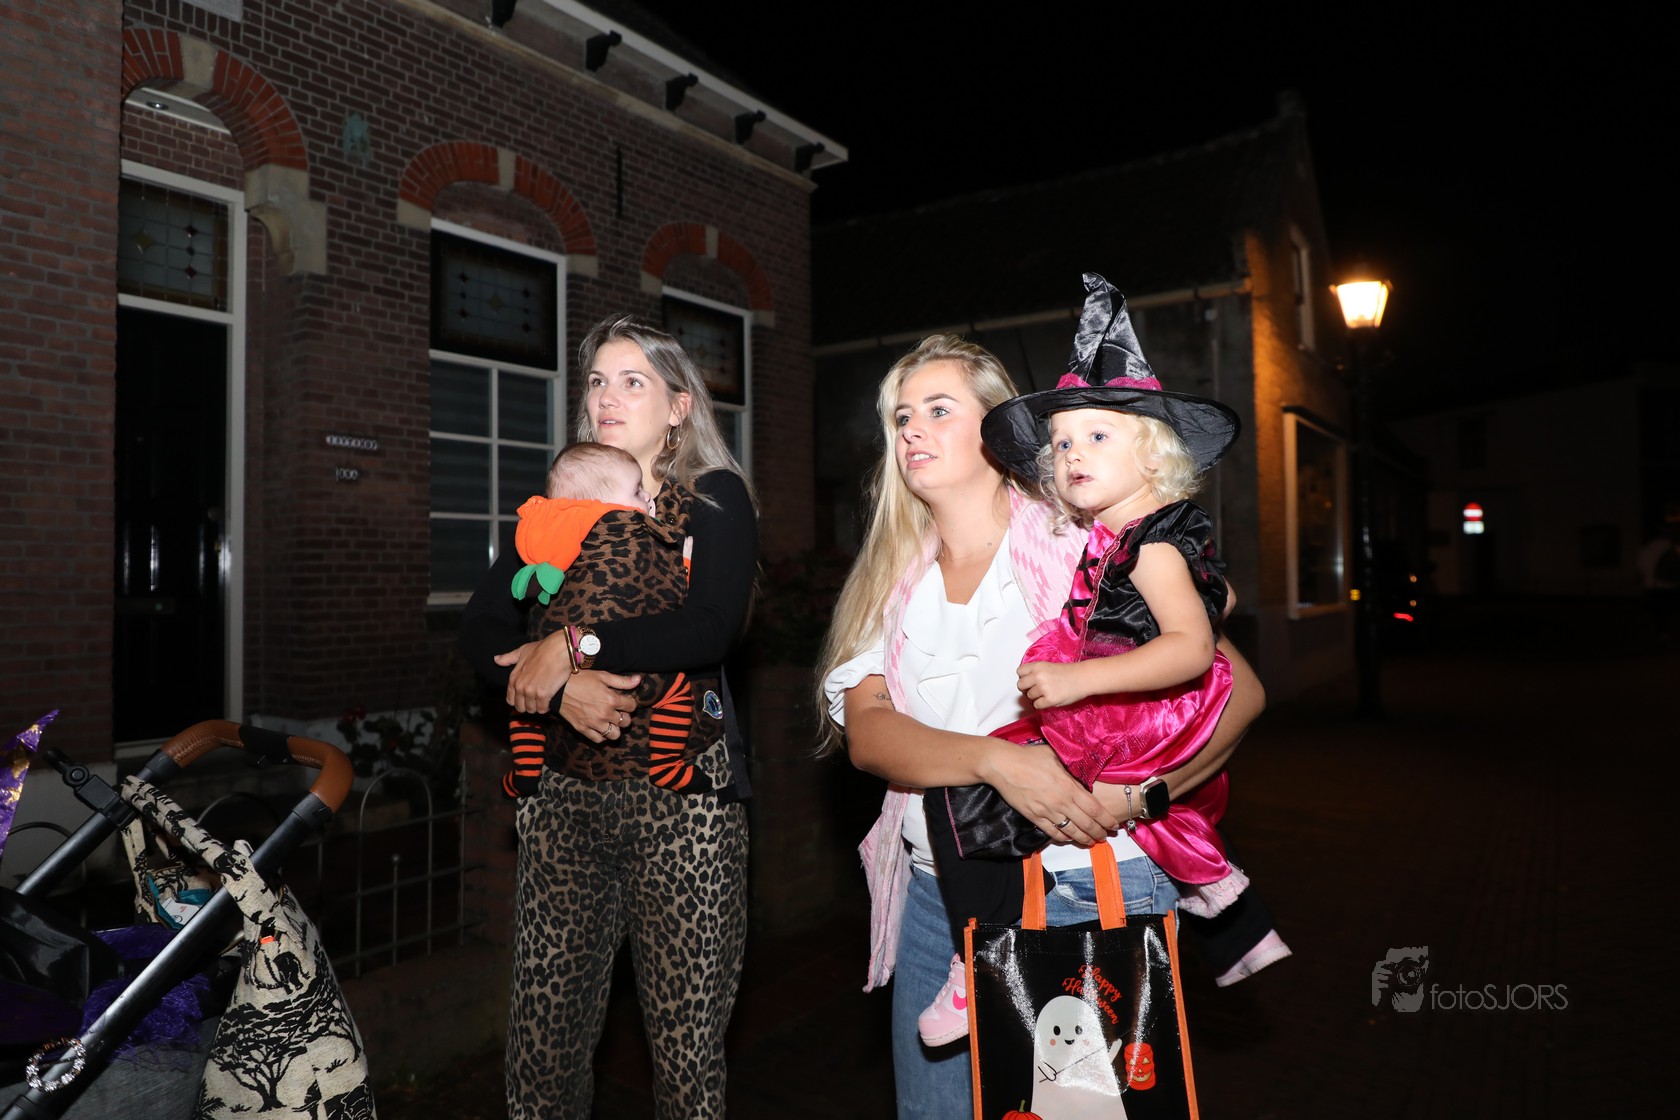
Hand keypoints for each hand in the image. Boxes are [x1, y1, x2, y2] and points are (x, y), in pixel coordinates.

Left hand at [496, 631, 573, 713]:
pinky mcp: (543, 695)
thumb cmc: (543, 649)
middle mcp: (520, 687)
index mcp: (514, 678)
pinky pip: (542, 709)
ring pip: (531, 709)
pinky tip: (550, 702)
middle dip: (528, 706)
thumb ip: (508, 658)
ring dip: (537, 707)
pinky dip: (546, 708)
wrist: (559, 649)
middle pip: (520, 707)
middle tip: (536, 701)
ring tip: (543, 701)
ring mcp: (531, 691)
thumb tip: (496, 660)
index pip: (510, 699)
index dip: (518, 701)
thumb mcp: (523, 651)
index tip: (526, 699)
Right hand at [558, 669, 641, 743]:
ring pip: (615, 734)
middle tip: (618, 711)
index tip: (625, 701)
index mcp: (611, 699)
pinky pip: (599, 739)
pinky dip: (602, 736)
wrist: (558, 688)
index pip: (632, 706)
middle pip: (626, 722)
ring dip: (616, 728)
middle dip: (625, 716)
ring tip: (611, 721)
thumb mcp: (602, 676)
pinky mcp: (583, 729)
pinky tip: (601, 728)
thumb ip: (621, 681)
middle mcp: (605, 714)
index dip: (630, 703)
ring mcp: (594, 723)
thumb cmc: (580, 679)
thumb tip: (639, 680)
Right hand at [979, 738, 1115, 845]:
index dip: (1106, 820)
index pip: (1095, 809)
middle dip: (1098, 833)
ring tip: (1091, 842)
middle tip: (1105, 836)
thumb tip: (1086, 765)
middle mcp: (1061, 802)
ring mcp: (1047, 811)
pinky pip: (1053, 833)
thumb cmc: (1029, 756)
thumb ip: (1072, 764)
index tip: (1114, 825)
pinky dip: (1064, 838)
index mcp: (1069, 787)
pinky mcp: (1034, 817)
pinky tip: (1069, 839)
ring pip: (1071, 831)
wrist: (1003, 765)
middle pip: (1086, 824)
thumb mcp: (1056, 755)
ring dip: (1084, 839)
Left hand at [1017, 661, 1090, 709]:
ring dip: (1036, 697)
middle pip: (1021, 685)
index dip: (1024, 677)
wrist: (1083, 678)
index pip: (1019, 672)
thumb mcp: (1048, 666)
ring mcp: (1043, 688)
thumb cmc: (1068, 672)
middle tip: (1036, 689)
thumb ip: (1036, 672)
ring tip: (1047, 693)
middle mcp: (1038, 676)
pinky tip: (1049, 699)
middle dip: (1026, 688)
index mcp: (1037, 666)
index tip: (1030, 680)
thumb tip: (1025, 683)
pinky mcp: (1049, 700)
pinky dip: (1042, 704)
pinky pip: (1037, 705)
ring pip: (1029, 696)